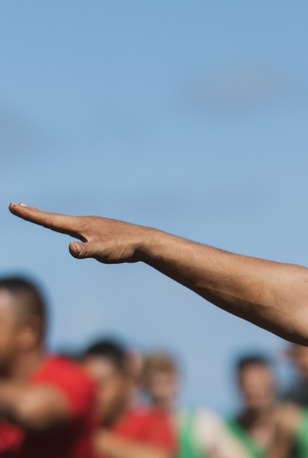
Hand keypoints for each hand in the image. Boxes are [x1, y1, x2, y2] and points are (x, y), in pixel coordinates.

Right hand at [8, 203, 145, 262]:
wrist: (144, 242)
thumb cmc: (123, 247)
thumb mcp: (103, 252)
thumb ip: (86, 251)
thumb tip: (71, 249)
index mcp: (79, 225)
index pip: (49, 220)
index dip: (30, 215)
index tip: (13, 207)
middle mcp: (83, 222)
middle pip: (53, 218)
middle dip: (34, 213)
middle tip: (16, 206)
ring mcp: (91, 226)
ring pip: (64, 222)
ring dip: (48, 218)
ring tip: (36, 214)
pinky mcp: (99, 232)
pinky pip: (76, 228)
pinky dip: (65, 226)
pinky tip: (69, 230)